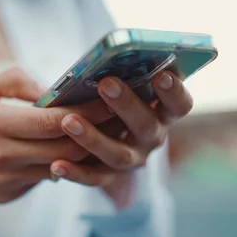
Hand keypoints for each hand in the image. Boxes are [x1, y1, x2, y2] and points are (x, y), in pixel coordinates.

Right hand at [0, 68, 112, 236]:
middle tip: (117, 115)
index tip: (110, 99)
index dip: (87, 111)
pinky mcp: (9, 195)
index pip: (54, 120)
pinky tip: (67, 147)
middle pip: (66, 147)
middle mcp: (3, 156)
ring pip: (61, 166)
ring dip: (83, 149)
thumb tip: (48, 88)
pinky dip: (59, 162)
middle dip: (96, 131)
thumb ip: (11, 81)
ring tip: (100, 130)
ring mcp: (8, 180)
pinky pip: (44, 177)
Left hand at [49, 71, 192, 206]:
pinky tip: (56, 164)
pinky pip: (92, 177)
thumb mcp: (127, 91)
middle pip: (145, 125)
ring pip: (117, 154)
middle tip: (106, 84)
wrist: (110, 150)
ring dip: (93, 138)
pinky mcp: (108, 179)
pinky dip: (75, 172)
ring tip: (68, 122)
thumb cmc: (116, 105)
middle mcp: (151, 138)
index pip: (179, 105)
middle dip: (126, 104)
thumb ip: (125, 78)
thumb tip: (107, 57)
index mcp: (162, 114)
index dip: (174, 92)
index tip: (162, 76)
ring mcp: (131, 160)